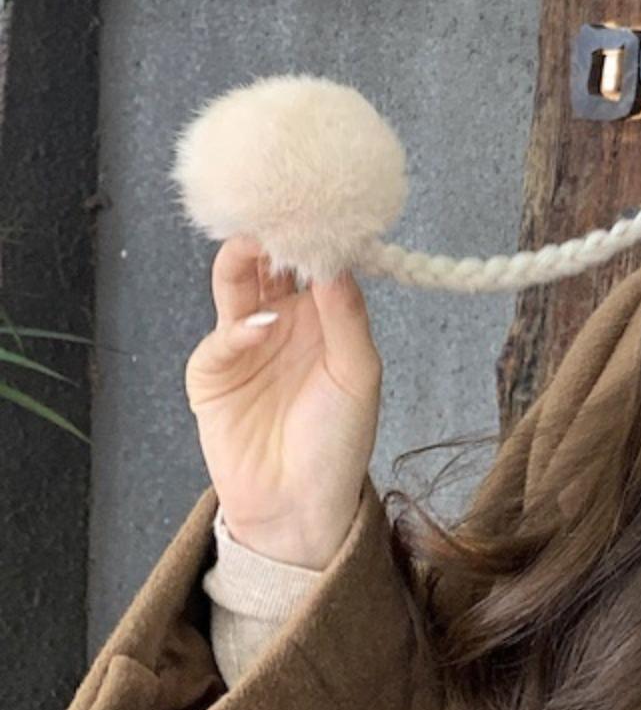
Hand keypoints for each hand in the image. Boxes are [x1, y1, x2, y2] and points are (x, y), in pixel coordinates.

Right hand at [185, 234, 382, 570]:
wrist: (299, 503)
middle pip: (272, 263)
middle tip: (280, 209)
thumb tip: (336, 260)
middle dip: (275, 236)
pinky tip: (259, 325)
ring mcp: (245, 343)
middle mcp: (284, 320)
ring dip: (245, 261)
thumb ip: (347, 318)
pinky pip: (221, 338)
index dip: (319, 236)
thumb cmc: (339, 439)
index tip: (323, 205)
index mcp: (325, 317)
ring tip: (257, 243)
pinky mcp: (212, 372)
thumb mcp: (359, 374)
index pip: (317, 262)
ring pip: (238, 286)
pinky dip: (238, 328)